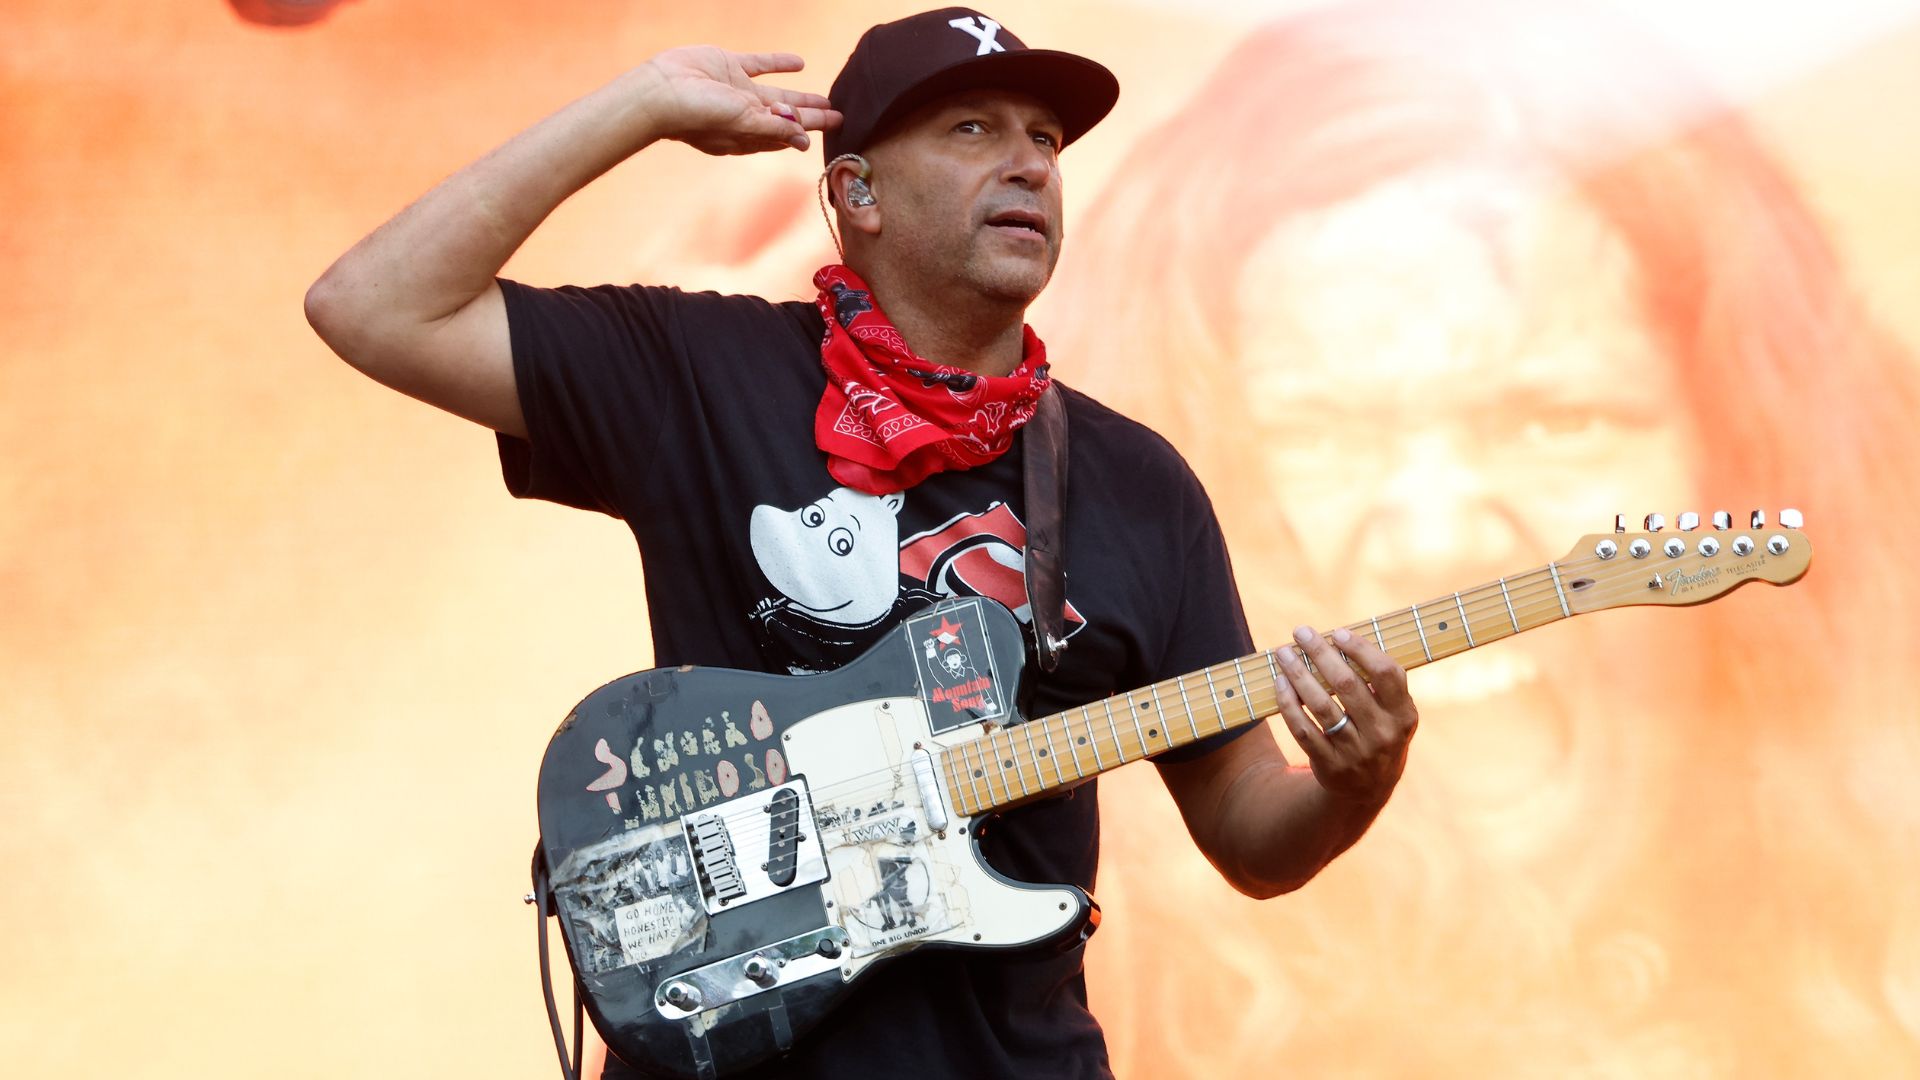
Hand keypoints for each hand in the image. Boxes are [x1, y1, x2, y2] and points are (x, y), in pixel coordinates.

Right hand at [640, 46, 840, 154]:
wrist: (661, 90)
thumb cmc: (698, 115)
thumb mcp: (743, 124)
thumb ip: (775, 129)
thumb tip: (803, 141)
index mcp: (747, 134)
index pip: (785, 136)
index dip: (807, 133)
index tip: (832, 132)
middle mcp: (744, 115)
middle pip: (787, 117)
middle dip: (812, 118)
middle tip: (838, 118)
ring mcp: (736, 90)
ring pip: (777, 94)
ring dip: (801, 97)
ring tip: (825, 99)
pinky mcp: (728, 66)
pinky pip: (759, 64)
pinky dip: (779, 64)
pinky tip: (799, 64)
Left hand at [1273, 626, 1417, 807]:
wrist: (1368, 789)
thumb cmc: (1378, 733)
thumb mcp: (1393, 713)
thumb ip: (1379, 682)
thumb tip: (1339, 640)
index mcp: (1403, 715)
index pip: (1386, 673)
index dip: (1361, 649)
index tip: (1337, 633)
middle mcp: (1382, 734)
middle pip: (1347, 685)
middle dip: (1320, 653)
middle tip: (1301, 632)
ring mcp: (1356, 752)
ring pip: (1321, 705)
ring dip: (1298, 674)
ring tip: (1284, 653)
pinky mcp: (1330, 766)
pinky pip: (1303, 729)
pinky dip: (1289, 704)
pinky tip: (1280, 683)